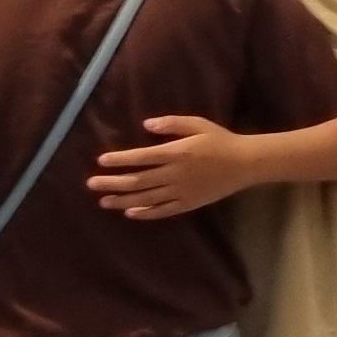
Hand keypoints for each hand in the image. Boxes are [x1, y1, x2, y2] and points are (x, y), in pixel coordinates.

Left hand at [90, 116, 259, 219]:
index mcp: (177, 152)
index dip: (120, 159)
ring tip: (104, 201)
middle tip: (91, 184)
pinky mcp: (188, 204)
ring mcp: (181, 191)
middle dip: (112, 182)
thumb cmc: (220, 140)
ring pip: (146, 198)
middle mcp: (175, 174)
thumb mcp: (199, 124)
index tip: (102, 161)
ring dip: (122, 200)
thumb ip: (172, 123)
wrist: (245, 163)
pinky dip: (145, 213)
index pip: (142, 157)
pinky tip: (130, 212)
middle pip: (138, 180)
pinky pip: (162, 211)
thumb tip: (146, 124)